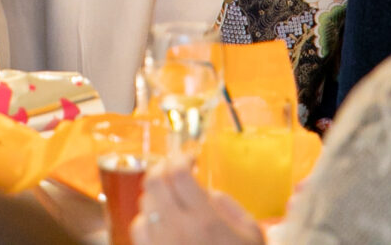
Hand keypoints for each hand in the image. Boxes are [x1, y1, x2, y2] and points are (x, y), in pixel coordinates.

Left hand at [134, 161, 264, 244]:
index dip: (182, 158)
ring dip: (157, 194)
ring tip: (173, 199)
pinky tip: (161, 222)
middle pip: (154, 182)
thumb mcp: (251, 233)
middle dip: (164, 169)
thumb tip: (205, 192)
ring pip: (144, 203)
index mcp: (205, 220)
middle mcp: (178, 230)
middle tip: (176, 170)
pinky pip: (138, 229)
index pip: (178, 172)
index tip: (190, 159)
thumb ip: (228, 206)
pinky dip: (146, 219)